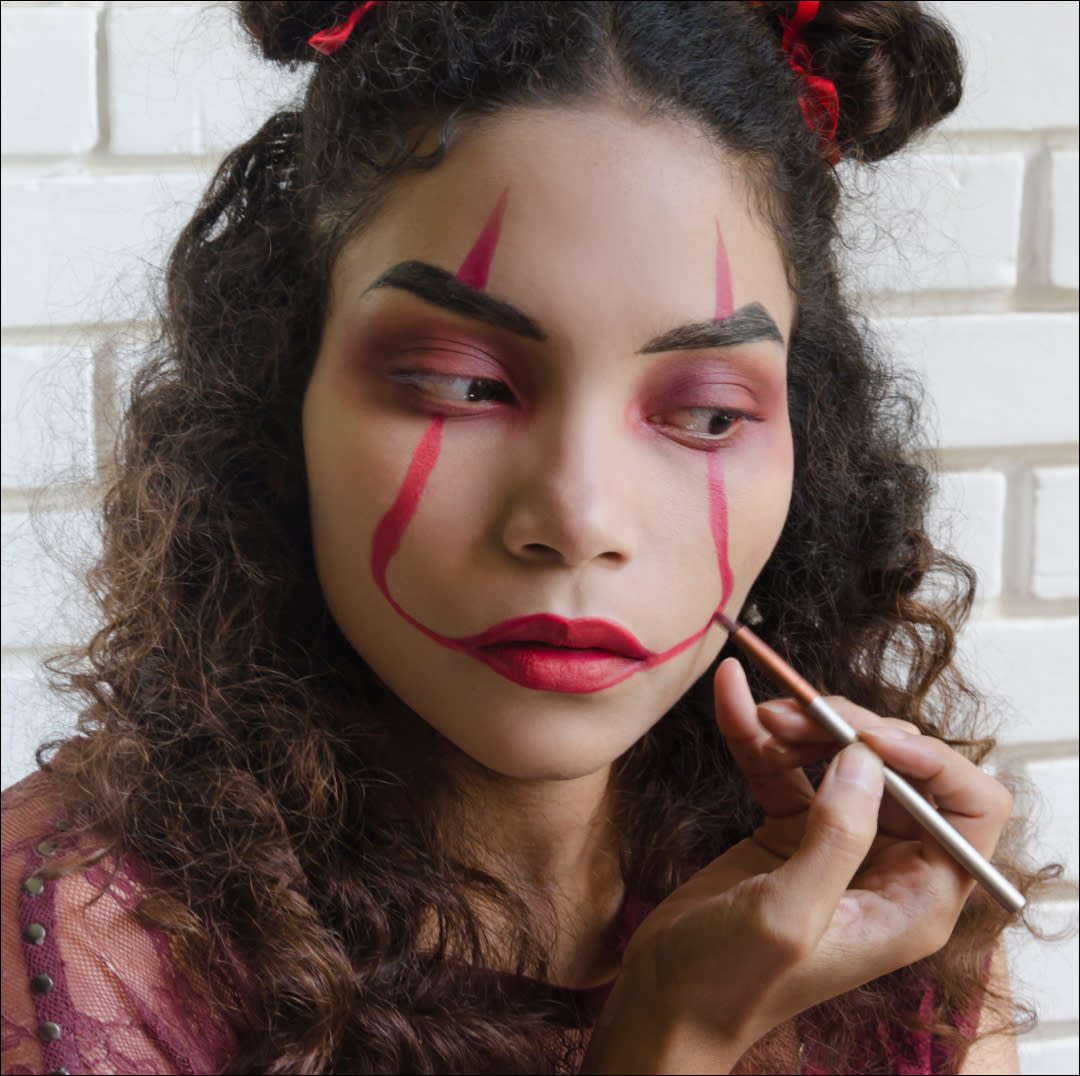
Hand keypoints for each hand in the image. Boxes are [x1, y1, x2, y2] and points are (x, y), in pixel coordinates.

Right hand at [583, 657, 1011, 1073]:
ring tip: (759, 712)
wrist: (666, 1003)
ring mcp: (836, 844)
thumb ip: (836, 837)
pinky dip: (758, 733)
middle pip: (899, 766)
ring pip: (841, 756)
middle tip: (794, 715)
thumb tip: (866, 759)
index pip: (968, 809)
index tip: (864, 736)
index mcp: (914, 900)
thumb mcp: (790, 917)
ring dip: (800, 725)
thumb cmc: (730, 986)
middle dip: (848, 729)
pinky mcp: (789, 831)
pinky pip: (786, 766)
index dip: (930, 761)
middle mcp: (887, 867)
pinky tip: (732, 701)